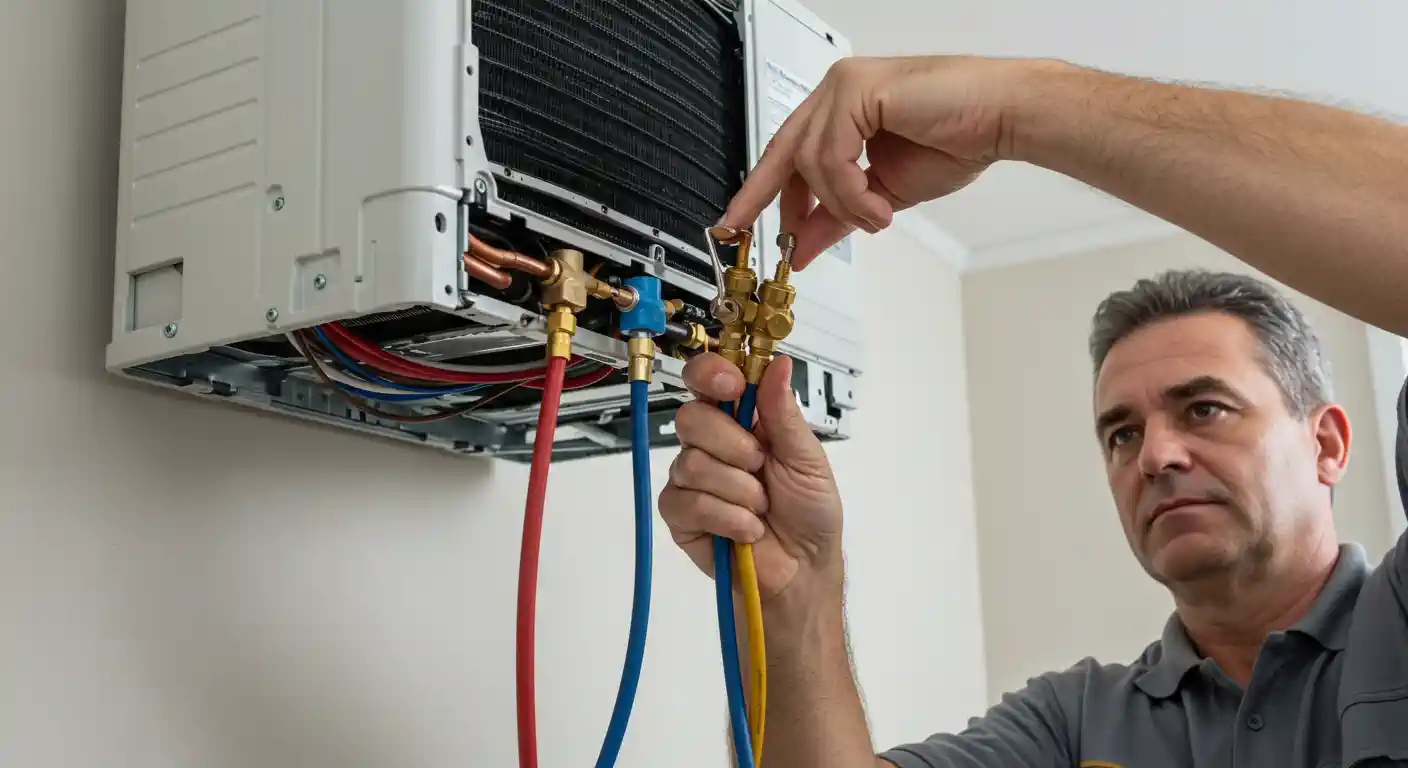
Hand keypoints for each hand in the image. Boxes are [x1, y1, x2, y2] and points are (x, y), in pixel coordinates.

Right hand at [658, 353, 843, 603]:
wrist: (803, 571)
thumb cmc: (810, 514)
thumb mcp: (807, 459)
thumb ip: (784, 413)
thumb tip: (779, 364)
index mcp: (742, 420)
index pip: (708, 380)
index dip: (711, 373)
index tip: (731, 385)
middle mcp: (711, 444)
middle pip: (691, 417)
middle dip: (732, 445)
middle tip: (760, 466)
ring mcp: (691, 479)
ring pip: (691, 462)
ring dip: (739, 490)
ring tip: (760, 507)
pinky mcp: (680, 514)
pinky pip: (688, 502)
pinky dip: (727, 517)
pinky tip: (745, 529)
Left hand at [722, 55, 1036, 267]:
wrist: (1002, 119)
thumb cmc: (957, 139)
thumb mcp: (882, 194)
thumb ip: (839, 215)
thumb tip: (801, 244)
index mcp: (842, 109)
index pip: (788, 151)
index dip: (764, 190)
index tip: (744, 223)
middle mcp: (838, 91)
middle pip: (782, 149)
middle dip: (761, 195)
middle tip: (740, 228)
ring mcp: (846, 86)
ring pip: (809, 162)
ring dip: (842, 205)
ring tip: (875, 216)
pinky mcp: (859, 90)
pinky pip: (831, 156)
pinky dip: (851, 191)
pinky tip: (878, 205)